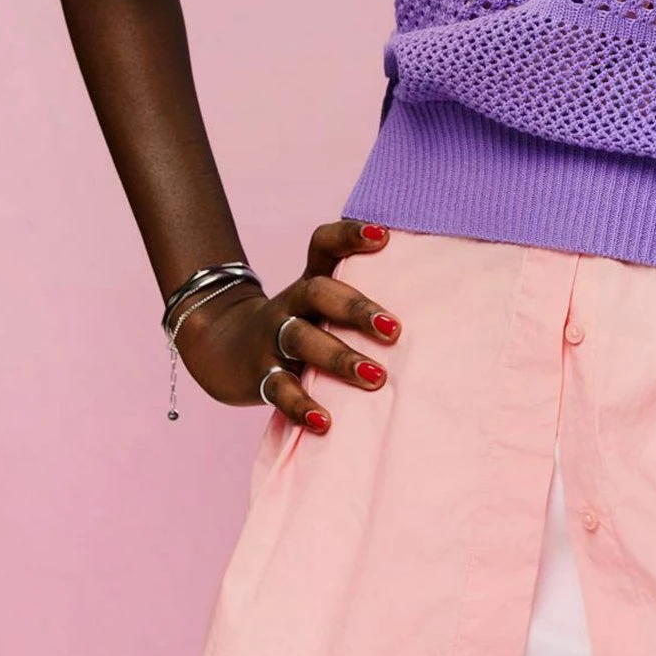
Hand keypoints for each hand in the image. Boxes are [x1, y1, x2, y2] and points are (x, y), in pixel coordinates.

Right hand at [170, 218, 400, 434]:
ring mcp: (272, 339)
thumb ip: (359, 299)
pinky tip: (324, 421)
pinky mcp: (260, 376)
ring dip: (340, 358)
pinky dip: (302, 406)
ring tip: (376, 377)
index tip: (384, 235)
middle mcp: (291, 304)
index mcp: (310, 281)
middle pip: (319, 294)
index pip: (324, 245)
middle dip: (357, 309)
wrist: (223, 351)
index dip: (350, 234)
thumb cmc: (296, 326)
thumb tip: (432, 305)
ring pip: (302, 340)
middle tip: (395, 329)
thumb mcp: (319, 305)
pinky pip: (280, 390)